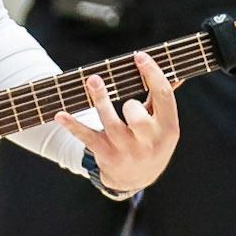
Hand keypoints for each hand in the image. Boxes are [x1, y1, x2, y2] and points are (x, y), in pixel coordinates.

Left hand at [55, 52, 179, 194]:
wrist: (135, 179)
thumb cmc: (150, 141)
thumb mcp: (163, 125)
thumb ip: (164, 100)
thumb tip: (175, 73)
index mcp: (168, 129)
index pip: (163, 97)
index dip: (152, 74)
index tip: (139, 56)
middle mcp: (148, 142)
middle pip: (138, 118)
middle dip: (130, 105)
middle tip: (127, 103)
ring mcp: (126, 150)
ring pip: (111, 124)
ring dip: (100, 101)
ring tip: (92, 80)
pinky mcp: (105, 154)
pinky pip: (87, 137)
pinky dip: (73, 126)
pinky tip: (60, 115)